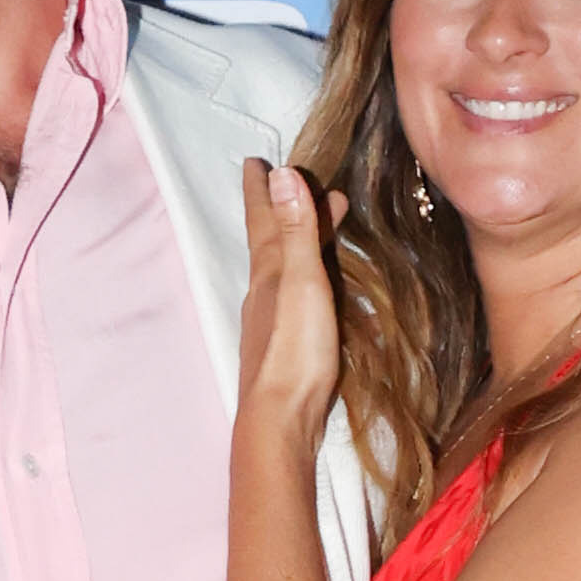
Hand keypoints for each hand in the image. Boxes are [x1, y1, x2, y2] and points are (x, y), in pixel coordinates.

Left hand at [240, 154, 344, 451]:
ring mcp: (272, 321)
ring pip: (285, 268)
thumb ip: (298, 230)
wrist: (279, 419)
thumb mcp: (301, 282)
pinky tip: (315, 289)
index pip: (264, 219)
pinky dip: (307, 276)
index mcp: (269, 272)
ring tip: (324, 226)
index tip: (257, 161)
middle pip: (275, 240)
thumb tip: (282, 173)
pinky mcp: (285, 346)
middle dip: (285, 210)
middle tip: (299, 182)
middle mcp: (265, 292)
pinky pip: (295, 295)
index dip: (262, 190)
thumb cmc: (294, 351)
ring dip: (301, 242)